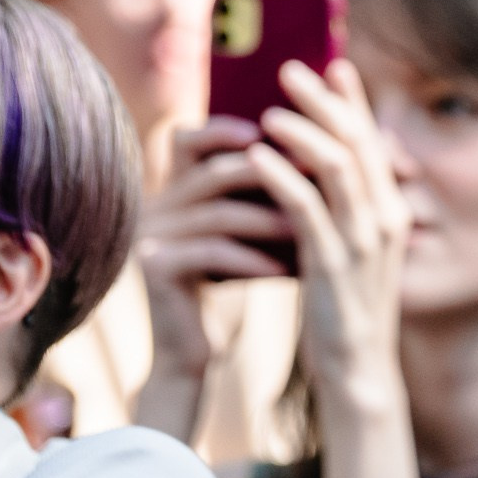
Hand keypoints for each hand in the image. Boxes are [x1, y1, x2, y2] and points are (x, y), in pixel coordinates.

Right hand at [135, 116, 294, 437]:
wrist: (195, 347)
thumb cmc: (235, 279)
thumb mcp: (252, 231)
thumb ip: (268, 191)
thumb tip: (328, 150)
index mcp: (175, 187)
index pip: (188, 139)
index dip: (225, 129)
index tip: (274, 129)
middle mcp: (155, 204)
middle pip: (211, 172)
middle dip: (268, 173)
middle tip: (316, 176)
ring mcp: (149, 235)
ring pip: (216, 213)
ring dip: (269, 220)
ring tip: (312, 228)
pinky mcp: (153, 269)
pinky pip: (210, 253)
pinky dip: (253, 260)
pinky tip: (289, 271)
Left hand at [250, 61, 412, 421]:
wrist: (356, 368)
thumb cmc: (344, 307)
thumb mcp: (351, 249)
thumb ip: (339, 207)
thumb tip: (313, 165)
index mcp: (391, 209)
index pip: (373, 141)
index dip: (353, 100)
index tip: (334, 64)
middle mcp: (385, 217)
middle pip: (357, 141)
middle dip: (324, 100)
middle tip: (291, 69)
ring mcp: (362, 239)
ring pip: (337, 166)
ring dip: (301, 131)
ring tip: (268, 111)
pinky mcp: (333, 263)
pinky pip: (307, 208)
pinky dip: (282, 176)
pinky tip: (257, 158)